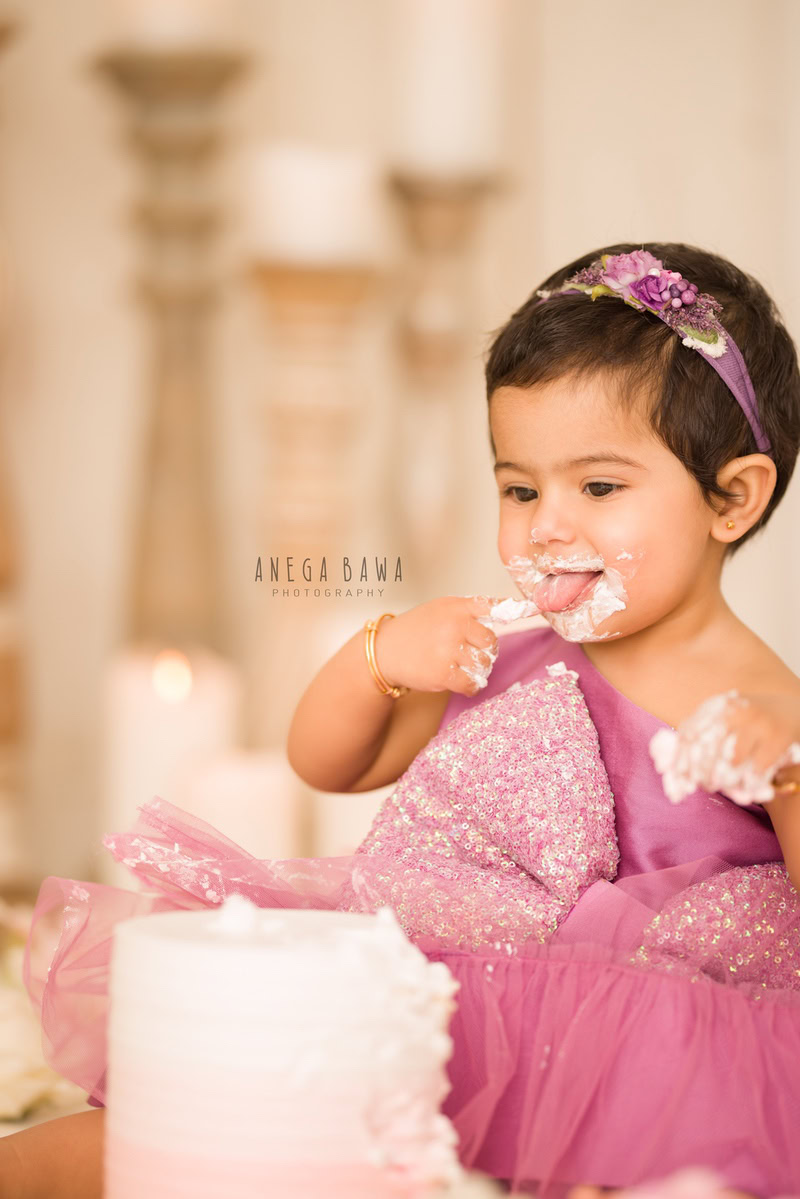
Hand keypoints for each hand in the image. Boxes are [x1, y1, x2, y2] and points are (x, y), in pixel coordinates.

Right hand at [372, 594, 534, 697]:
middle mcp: (454, 624)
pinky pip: (472, 682)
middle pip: (492, 642)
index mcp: (456, 606)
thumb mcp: (439, 609)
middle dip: (485, 651)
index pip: (491, 606)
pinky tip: (461, 683)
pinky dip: (471, 686)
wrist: (384, 651)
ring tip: (461, 668)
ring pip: (484, 663)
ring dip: (477, 670)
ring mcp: (449, 649)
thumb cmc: (414, 630)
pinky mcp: (444, 672)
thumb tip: (503, 612)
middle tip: (470, 655)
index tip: (537, 609)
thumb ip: (467, 610)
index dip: (515, 609)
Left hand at [649, 689, 799, 805]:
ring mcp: (758, 723)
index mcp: (717, 706)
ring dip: (725, 779)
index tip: (681, 778)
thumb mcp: (722, 721)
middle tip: (706, 785)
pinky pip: (757, 767)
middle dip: (703, 773)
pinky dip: (750, 782)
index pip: (690, 734)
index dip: (682, 759)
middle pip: (707, 749)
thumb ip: (695, 737)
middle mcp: (736, 711)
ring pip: (731, 761)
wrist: (792, 710)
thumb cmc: (748, 723)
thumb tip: (662, 766)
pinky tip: (748, 787)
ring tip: (725, 785)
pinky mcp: (778, 737)